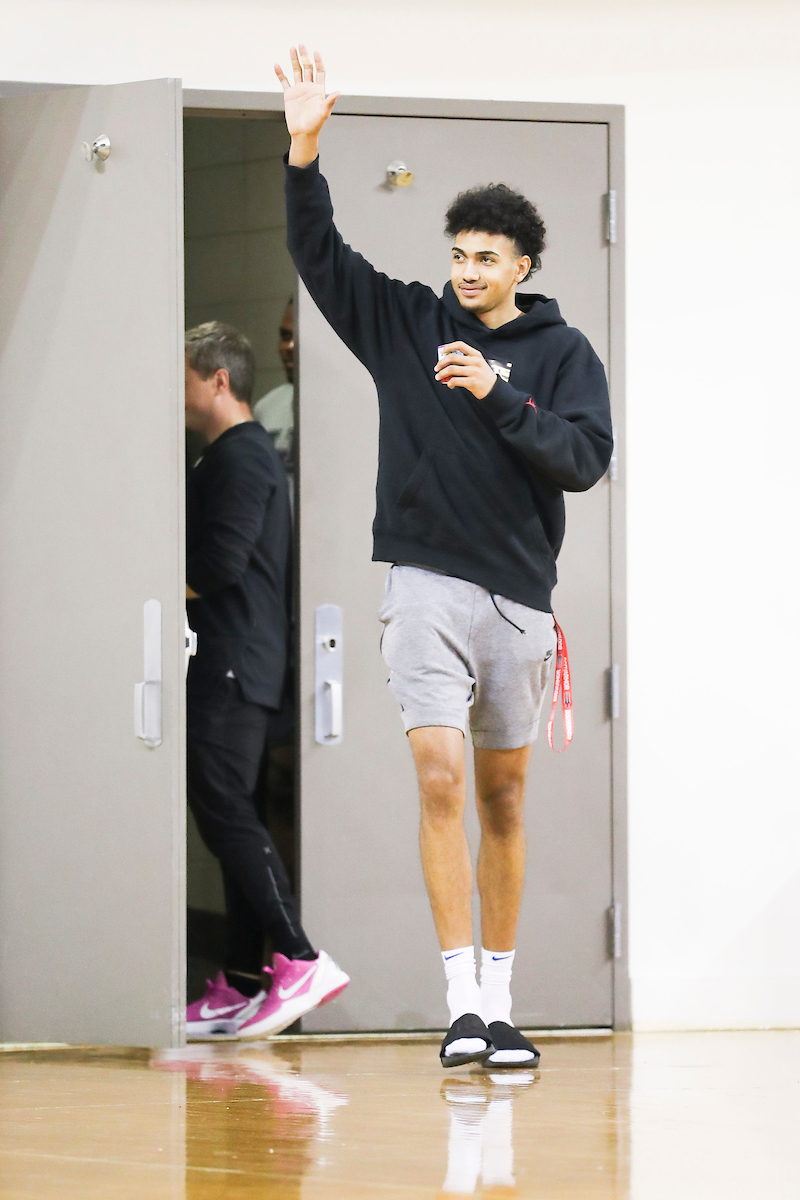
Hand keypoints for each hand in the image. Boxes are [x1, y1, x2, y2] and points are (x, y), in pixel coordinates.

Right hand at [274, 45, 340, 165]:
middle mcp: (309, 87)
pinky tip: (277, 65)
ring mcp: (299, 90)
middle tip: (301, 45)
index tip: (315, 52)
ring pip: (296, 71)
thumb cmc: (315, 124)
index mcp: (318, 90)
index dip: (318, 62)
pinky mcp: (289, 95)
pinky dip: (280, 74)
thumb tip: (339, 92)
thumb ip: (330, 101)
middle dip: (304, 56)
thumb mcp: (324, 112)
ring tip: (291, 49)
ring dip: (294, 60)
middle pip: (307, 68)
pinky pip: (284, 82)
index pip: (319, 71)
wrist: (303, 133)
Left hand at [434, 342, 497, 400]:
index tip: (442, 350)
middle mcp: (475, 362)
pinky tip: (449, 385)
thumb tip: (447, 363)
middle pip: (453, 357)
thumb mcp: (478, 364)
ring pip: (452, 369)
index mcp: (476, 355)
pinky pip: (455, 381)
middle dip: (441, 363)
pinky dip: (449, 383)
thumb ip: (465, 361)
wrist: (494, 389)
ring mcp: (474, 372)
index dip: (449, 346)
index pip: (460, 345)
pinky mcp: (472, 382)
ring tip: (438, 377)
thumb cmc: (483, 376)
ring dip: (442, 373)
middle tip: (436, 368)